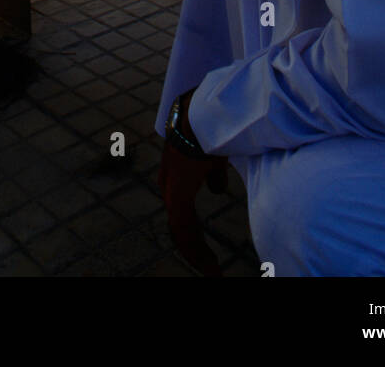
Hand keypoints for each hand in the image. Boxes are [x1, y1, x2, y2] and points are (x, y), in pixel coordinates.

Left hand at [158, 92, 228, 276]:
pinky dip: (196, 251)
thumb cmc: (211, 126)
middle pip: (178, 221)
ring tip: (211, 270)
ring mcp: (172, 189)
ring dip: (196, 252)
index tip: (203, 245)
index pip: (180, 206)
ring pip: (181, 230)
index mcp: (176, 171)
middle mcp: (170, 181)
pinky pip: (184, 231)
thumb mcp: (213, 153)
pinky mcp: (178, 197)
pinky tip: (209, 265)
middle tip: (207, 265)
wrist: (204, 114)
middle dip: (191, 244)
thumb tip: (215, 189)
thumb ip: (212, 173)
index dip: (189, 227)